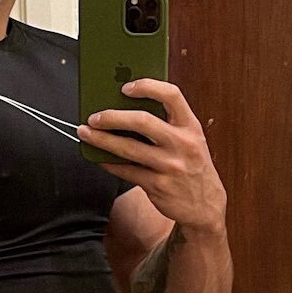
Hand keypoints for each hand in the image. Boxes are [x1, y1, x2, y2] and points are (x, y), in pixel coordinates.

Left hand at [78, 80, 227, 230]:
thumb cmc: (192, 166)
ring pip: (128, 148)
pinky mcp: (157, 186)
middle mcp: (182, 144)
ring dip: (102, 140)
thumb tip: (127, 107)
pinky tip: (99, 157)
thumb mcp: (191, 140)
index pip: (172, 95)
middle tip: (94, 117)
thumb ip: (169, 124)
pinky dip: (109, 163)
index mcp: (191, 126)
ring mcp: (170, 166)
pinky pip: (126, 171)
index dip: (147, 86)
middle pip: (142, 121)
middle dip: (112, 117)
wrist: (205, 206)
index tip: (126, 88)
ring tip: (86, 133)